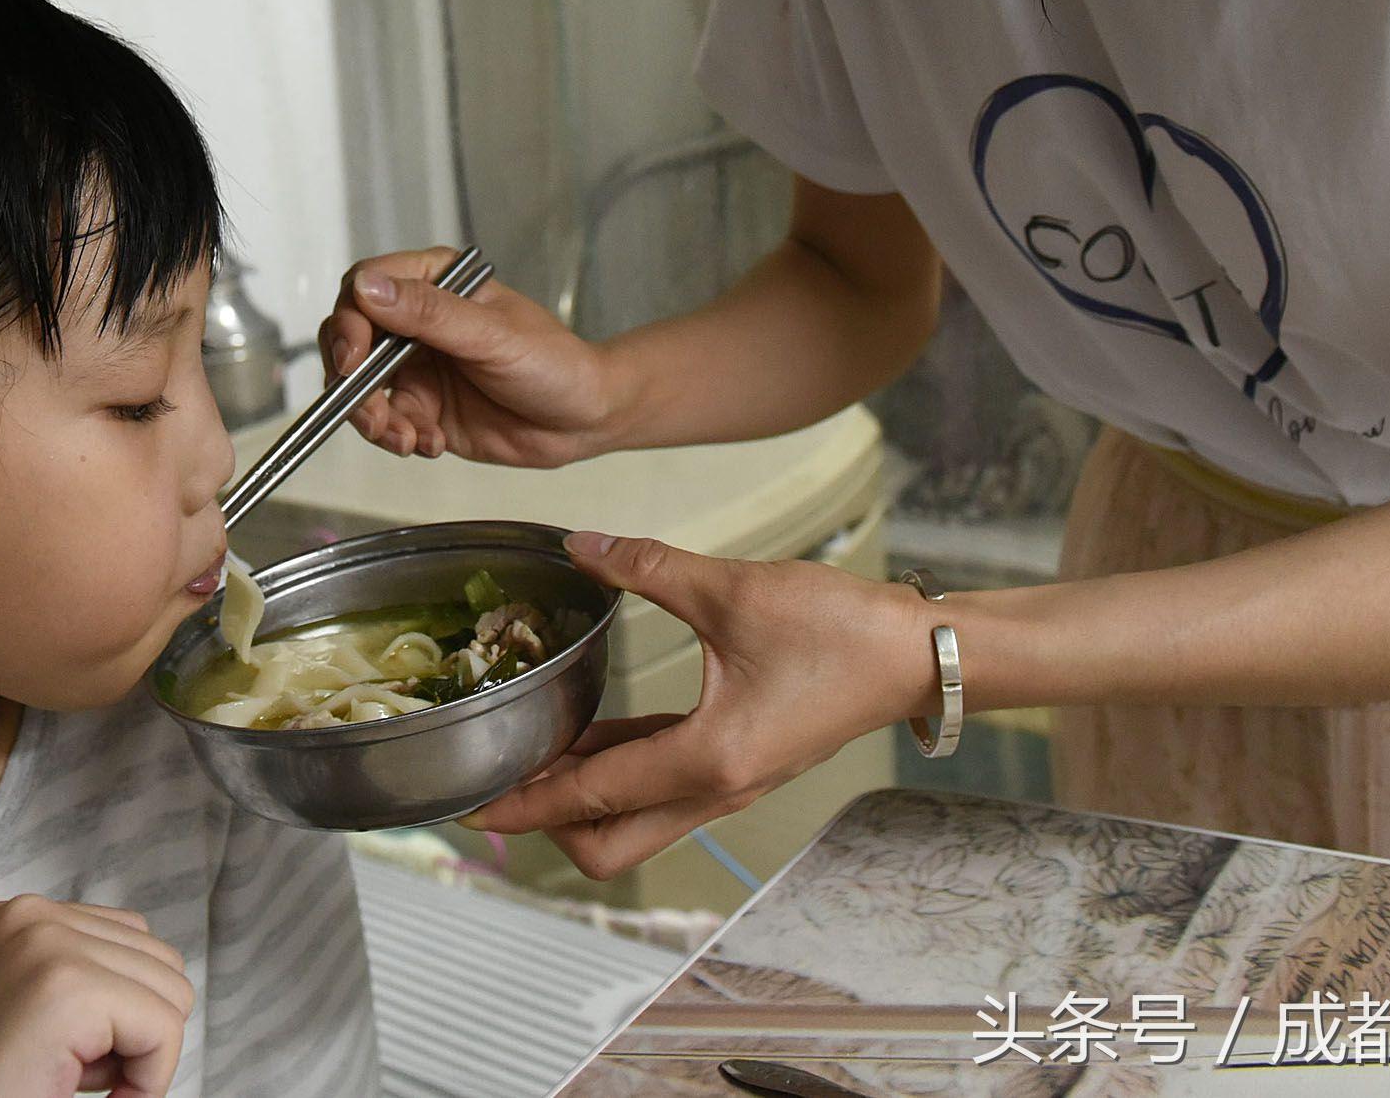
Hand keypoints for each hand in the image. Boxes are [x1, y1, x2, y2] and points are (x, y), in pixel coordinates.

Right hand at [0, 896, 193, 1097]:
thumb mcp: (28, 1008)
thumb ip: (84, 972)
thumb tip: (169, 976)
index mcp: (16, 916)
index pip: (133, 940)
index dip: (120, 1013)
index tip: (64, 1053)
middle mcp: (28, 915)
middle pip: (161, 962)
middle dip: (133, 1029)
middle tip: (67, 1070)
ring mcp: (44, 943)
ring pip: (173, 994)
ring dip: (138, 1053)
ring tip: (68, 1077)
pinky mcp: (66, 987)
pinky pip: (166, 1028)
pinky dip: (148, 1079)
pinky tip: (91, 1096)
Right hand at [316, 247, 627, 467]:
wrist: (584, 420)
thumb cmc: (554, 362)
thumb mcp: (492, 335)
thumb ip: (429, 313)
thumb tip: (369, 288)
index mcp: (435, 283)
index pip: (367, 288)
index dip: (349, 321)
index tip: (352, 357)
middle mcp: (418, 323)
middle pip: (351, 340)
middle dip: (351, 380)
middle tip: (369, 411)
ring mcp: (417, 367)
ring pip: (362, 389)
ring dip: (372, 418)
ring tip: (405, 438)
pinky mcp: (422, 409)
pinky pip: (387, 423)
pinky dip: (400, 438)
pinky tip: (432, 443)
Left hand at [465, 533, 939, 877]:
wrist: (918, 653)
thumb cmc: (840, 631)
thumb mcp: (733, 589)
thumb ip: (646, 567)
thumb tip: (579, 545)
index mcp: (707, 761)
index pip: (591, 797)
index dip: (525, 801)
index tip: (471, 803)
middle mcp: (715, 790)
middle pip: (608, 845)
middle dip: (548, 825)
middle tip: (499, 778)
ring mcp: (730, 784)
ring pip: (635, 823)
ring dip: (582, 799)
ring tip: (529, 754)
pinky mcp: (741, 764)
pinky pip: (662, 786)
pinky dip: (620, 771)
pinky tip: (589, 731)